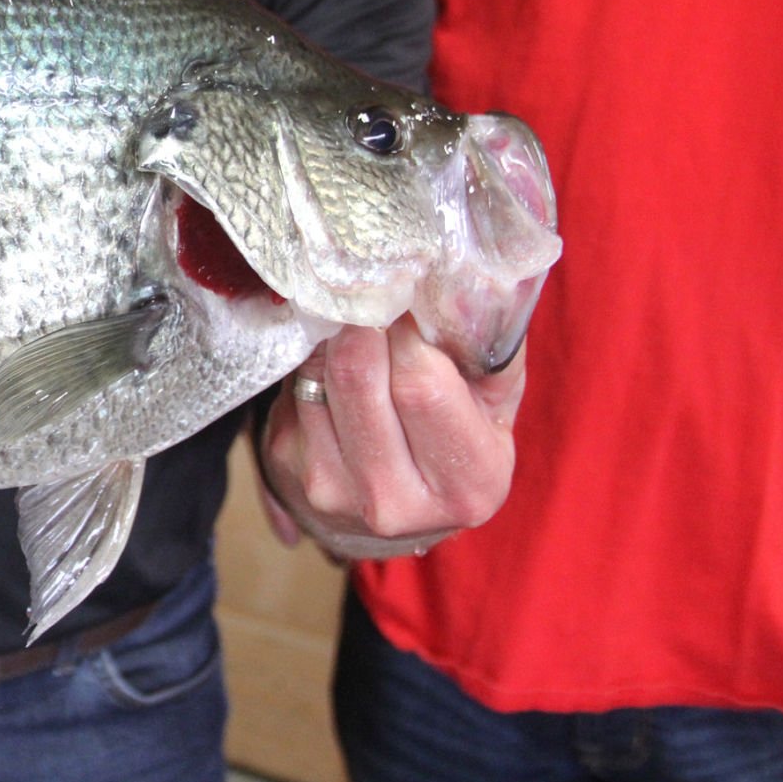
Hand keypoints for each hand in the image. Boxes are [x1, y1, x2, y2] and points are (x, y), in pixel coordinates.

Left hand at [254, 317, 523, 560]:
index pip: (422, 387)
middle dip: (364, 323)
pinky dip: (313, 360)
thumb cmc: (456, 436)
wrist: (400, 503)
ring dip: (335, 338)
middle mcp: (396, 501)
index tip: (409, 301)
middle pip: (358, 377)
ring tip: (359, 328)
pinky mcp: (288, 467)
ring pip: (318, 375)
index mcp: (468, 484)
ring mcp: (333, 489)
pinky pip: (294, 386)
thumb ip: (486, 346)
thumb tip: (459, 278)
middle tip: (375, 297)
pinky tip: (335, 361)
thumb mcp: (494, 400)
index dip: (409, 332)